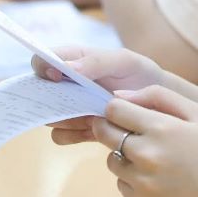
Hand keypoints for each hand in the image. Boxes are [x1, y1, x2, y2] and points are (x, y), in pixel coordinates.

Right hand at [33, 46, 168, 145]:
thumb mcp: (124, 61)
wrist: (158, 104)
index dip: (42, 68)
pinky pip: (61, 136)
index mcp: (74, 61)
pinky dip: (71, 135)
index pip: (42, 60)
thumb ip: (97, 61)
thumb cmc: (141, 74)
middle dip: (47, 100)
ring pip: (48, 116)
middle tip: (72, 104)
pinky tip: (92, 130)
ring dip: (62, 119)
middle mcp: (67, 85)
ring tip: (88, 116)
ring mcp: (72, 108)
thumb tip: (66, 68)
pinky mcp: (80, 129)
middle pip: (39, 92)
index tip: (56, 78)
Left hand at [92, 85, 197, 196]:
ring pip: (112, 160)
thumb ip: (158, 96)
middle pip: (104, 133)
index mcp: (160, 128)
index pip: (113, 110)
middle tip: (133, 133)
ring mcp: (141, 182)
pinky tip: (158, 178)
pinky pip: (122, 184)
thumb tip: (120, 95)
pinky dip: (133, 179)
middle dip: (112, 128)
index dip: (117, 108)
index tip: (127, 112)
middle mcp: (145, 155)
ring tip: (153, 159)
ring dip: (123, 155)